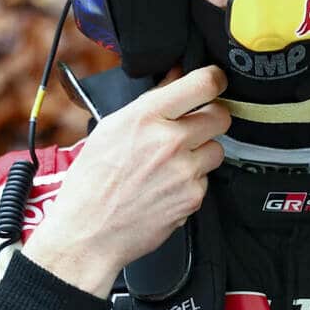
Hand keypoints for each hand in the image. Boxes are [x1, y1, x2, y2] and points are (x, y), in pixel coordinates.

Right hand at [22, 65, 229, 297]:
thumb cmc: (92, 180)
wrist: (87, 233)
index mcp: (146, 116)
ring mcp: (184, 171)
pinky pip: (206, 179)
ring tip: (173, 162)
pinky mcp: (193, 197)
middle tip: (196, 125)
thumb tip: (176, 76)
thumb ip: (151, 100)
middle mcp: (170, 140)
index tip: (215, 82)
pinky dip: (192, 182)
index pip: (203, 84)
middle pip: (221, 115)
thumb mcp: (113, 127)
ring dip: (202, 152)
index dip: (215, 79)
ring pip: (217, 149)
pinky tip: (167, 186)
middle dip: (212, 117)